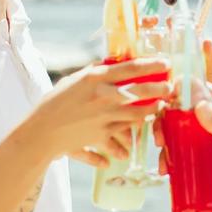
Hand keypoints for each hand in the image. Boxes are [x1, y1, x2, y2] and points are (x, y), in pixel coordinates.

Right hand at [32, 58, 170, 164]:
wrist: (40, 132)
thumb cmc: (55, 102)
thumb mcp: (74, 81)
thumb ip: (95, 73)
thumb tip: (113, 65)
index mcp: (95, 79)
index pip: (130, 68)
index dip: (151, 65)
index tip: (166, 63)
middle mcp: (103, 97)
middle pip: (141, 92)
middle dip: (160, 89)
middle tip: (170, 87)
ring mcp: (104, 118)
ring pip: (138, 115)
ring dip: (151, 112)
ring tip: (158, 108)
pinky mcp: (102, 137)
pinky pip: (121, 140)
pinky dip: (126, 145)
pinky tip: (129, 148)